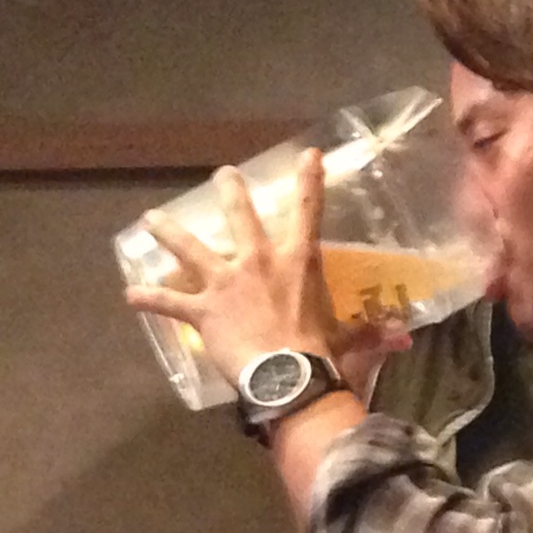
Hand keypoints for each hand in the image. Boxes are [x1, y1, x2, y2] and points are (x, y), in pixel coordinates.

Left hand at [124, 150, 411, 398]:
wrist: (288, 377)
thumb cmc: (321, 354)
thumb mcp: (348, 338)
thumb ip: (372, 334)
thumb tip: (403, 343)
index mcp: (297, 261)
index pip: (308, 210)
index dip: (309, 179)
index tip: (307, 155)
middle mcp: (258, 261)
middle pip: (240, 215)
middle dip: (230, 191)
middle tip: (222, 174)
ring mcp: (226, 282)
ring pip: (190, 248)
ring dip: (169, 231)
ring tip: (150, 219)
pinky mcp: (203, 310)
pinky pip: (170, 302)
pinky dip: (149, 298)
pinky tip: (130, 294)